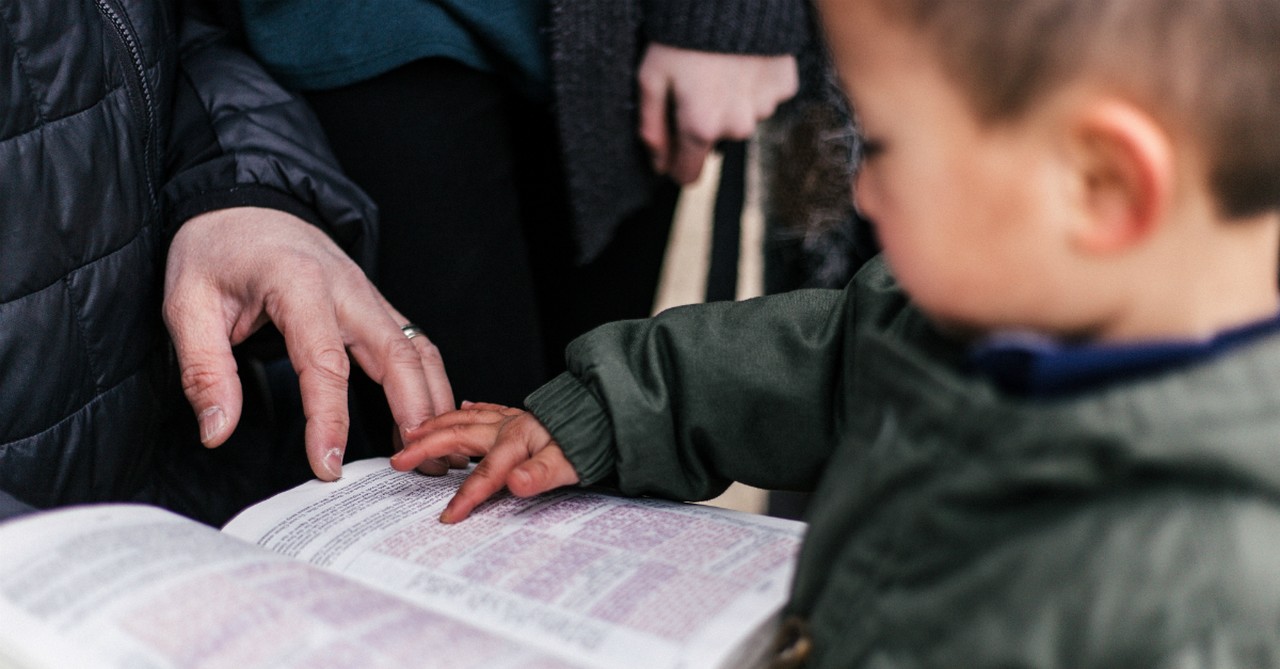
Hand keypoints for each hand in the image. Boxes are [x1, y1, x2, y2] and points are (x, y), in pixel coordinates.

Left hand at [164, 207, 455, 480]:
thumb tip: (218, 431)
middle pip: (398, 356)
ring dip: (434, 402)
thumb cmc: (216, 249)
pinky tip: (428, 420)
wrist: (245, 201)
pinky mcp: (376, 305)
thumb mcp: (187, 304)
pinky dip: (430, 384)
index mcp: (299, 284)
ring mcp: (369, 295)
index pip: (325, 363)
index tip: (327, 467)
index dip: (329, 420)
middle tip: (420, 468)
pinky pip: (415, 346)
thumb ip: (204, 370)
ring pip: (419, 351)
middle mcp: (348, 288)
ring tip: (437, 453)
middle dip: (414, 413)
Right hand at [391, 402, 579, 522]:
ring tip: (413, 432)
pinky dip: (470, 410)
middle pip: (460, 436)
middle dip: (427, 448)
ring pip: (466, 418)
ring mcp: (513, 418)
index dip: (466, 497)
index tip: (448, 517)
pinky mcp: (521, 416)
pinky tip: (463, 408)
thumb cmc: (592, 441)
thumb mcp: (572, 464)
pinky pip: (487, 409)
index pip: (485, 474)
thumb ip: (542, 474)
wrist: (610, 414)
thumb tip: (516, 484)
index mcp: (518, 440)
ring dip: (438, 425)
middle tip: (400, 459)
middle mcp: (510, 426)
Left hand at [637, 44, 798, 183]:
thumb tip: (659, 165)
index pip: (688, 174)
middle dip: (704, 123)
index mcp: (701, 127)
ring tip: (720, 69)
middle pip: (716, 142)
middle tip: (696, 86)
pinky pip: (765, 96)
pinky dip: (753, 85)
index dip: (676, 163)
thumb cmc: (682, 36)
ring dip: (731, 103)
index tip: (671, 148)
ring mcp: (764, 107)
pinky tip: (743, 63)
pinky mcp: (784, 86)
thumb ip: (652, 127)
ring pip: (742, 118)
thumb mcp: (651, 78)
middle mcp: (737, 126)